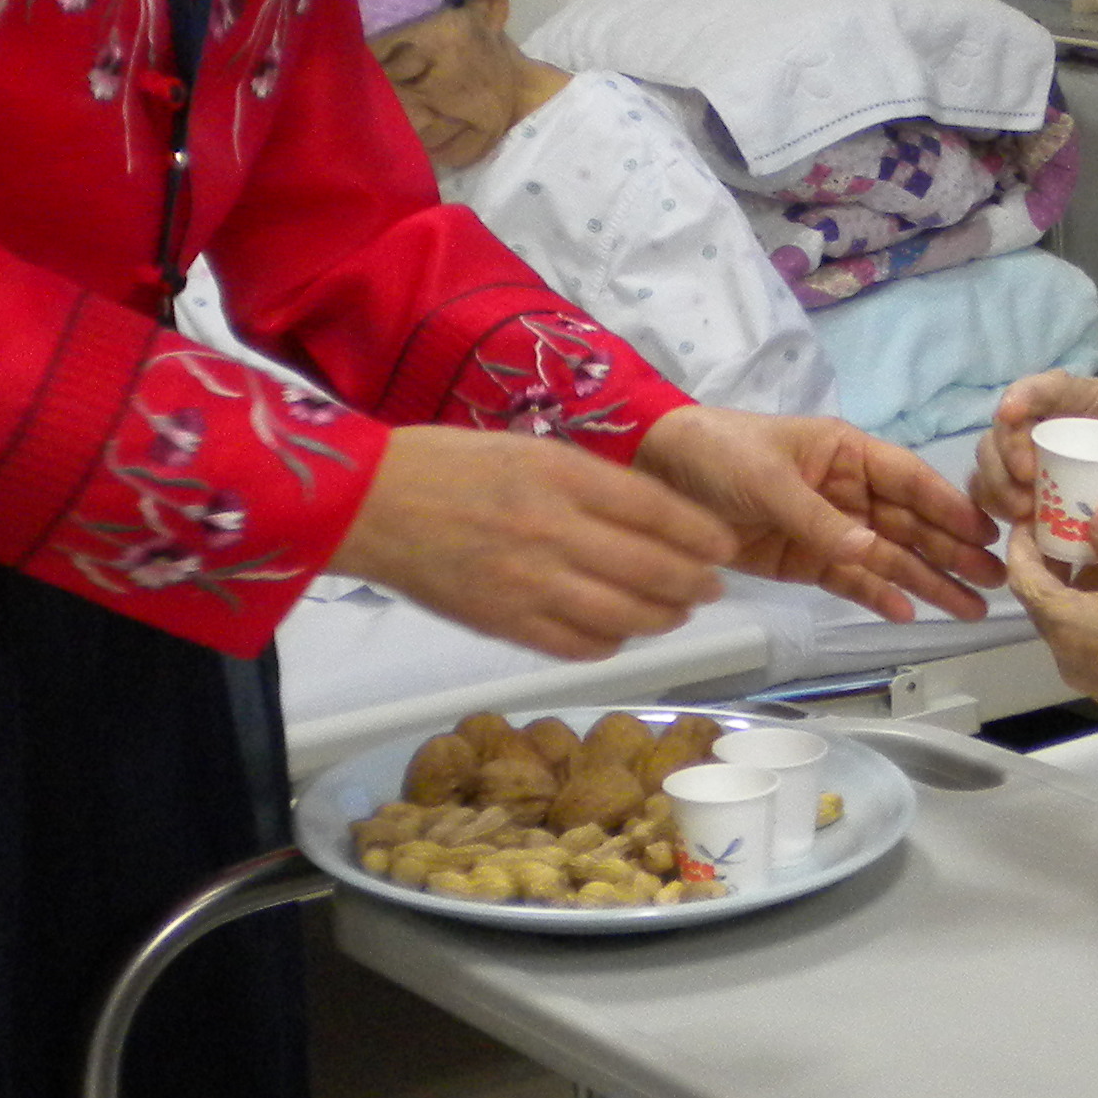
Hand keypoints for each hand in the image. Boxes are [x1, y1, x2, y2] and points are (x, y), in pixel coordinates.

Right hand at [325, 427, 735, 659]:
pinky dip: (610, 644)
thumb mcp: (530, 451)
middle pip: (651, 569)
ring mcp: (529, 583)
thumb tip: (651, 517)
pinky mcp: (504, 623)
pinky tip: (620, 634)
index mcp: (562, 475)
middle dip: (693, 584)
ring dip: (662, 619)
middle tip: (711, 588)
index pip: (656, 510)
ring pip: (623, 615)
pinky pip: (576, 646)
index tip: (724, 546)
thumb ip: (588, 483)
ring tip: (676, 614)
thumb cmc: (451, 464)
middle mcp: (553, 530)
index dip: (700, 534)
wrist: (372, 503)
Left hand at [636, 407, 1001, 623]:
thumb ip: (820, 519)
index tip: (987, 533)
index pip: (910, 479)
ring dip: (927, 582)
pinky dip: (878, 596)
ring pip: (888, 557)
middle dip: (952, 553)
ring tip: (968, 610)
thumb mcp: (769, 479)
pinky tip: (910, 615)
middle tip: (996, 582)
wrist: (657, 470)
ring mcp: (829, 527)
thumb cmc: (718, 453)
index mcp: (846, 453)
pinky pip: (851, 579)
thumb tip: (874, 553)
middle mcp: (848, 490)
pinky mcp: (804, 560)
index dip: (949, 506)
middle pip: (910, 524)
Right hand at [973, 374, 1097, 573]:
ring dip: (997, 481)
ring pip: (991, 454)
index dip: (1029, 392)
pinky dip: (991, 505)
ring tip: (1024, 515)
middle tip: (1025, 487)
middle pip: (1012, 420)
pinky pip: (987, 490)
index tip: (1011, 414)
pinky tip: (1015, 527)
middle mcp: (1056, 428)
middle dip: (1006, 448)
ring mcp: (1031, 461)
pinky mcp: (1016, 494)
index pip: (1058, 387)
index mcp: (1094, 411)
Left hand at [1007, 503, 1097, 783]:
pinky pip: (1082, 637)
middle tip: (1066, 521)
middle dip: (1048, 559)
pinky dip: (1088, 607)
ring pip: (1062, 619)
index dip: (1021, 543)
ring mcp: (1084, 673)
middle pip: (1040, 599)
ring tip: (1095, 546)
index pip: (1022, 578)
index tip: (1032, 513)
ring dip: (1071, 583)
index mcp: (1067, 626)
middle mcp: (1064, 654)